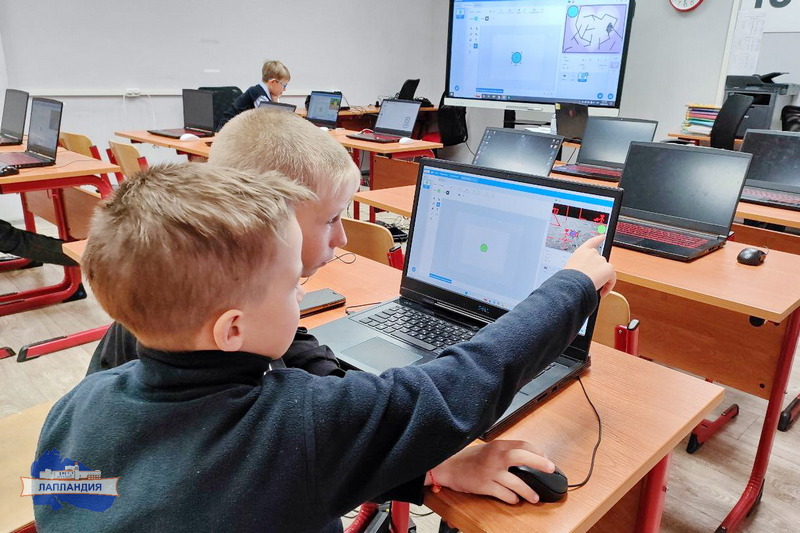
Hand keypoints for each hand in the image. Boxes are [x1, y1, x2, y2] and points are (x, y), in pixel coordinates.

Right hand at [428, 440, 554, 503]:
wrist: (449, 466)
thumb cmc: (468, 458)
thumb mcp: (488, 449)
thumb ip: (505, 452)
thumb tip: (526, 458)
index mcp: (498, 446)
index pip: (523, 444)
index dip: (537, 452)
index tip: (545, 458)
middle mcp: (495, 457)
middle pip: (522, 457)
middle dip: (539, 463)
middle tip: (550, 469)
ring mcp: (490, 472)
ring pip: (516, 482)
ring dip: (528, 491)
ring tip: (535, 497)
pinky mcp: (485, 486)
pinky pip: (504, 494)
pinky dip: (512, 498)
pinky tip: (515, 500)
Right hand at [564, 235, 615, 296]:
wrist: (573, 283)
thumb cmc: (568, 279)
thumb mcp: (569, 270)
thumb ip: (578, 268)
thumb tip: (583, 276)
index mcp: (580, 252)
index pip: (591, 242)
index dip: (598, 239)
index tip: (603, 236)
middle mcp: (592, 253)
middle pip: (599, 262)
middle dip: (597, 272)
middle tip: (591, 281)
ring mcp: (601, 260)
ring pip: (605, 271)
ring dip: (602, 279)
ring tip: (594, 287)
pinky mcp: (609, 268)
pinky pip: (612, 279)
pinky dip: (608, 286)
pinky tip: (603, 292)